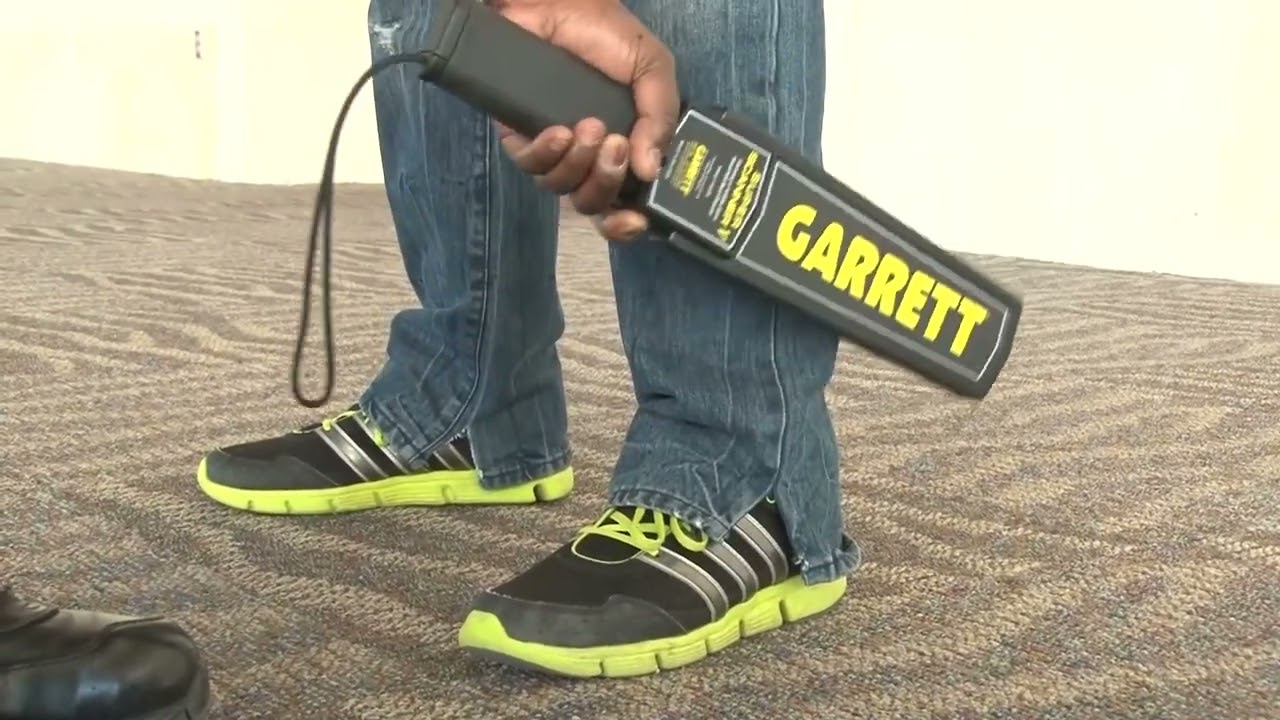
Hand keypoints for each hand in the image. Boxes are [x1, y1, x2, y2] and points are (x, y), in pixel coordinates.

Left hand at [491, 0, 679, 240]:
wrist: (558, 4)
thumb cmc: (606, 34)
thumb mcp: (652, 70)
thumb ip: (659, 118)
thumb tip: (651, 169)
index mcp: (625, 147)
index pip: (625, 201)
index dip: (628, 222)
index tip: (637, 220)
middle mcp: (589, 156)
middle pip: (593, 202)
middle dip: (606, 184)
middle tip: (615, 147)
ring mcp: (555, 149)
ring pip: (561, 187)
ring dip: (579, 165)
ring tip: (589, 127)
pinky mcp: (520, 133)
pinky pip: (530, 164)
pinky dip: (547, 153)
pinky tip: (560, 131)